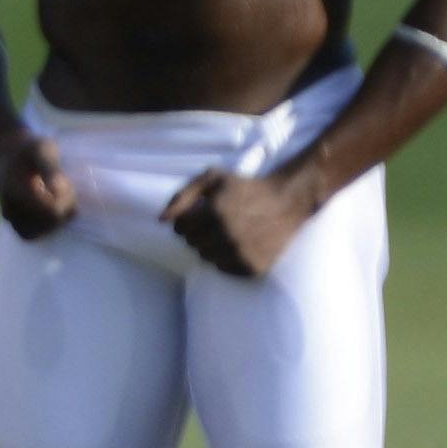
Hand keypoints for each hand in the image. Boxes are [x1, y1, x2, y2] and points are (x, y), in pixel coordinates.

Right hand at [0, 129, 82, 240]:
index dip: (67, 200)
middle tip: (62, 188)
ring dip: (55, 217)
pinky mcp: (13, 224)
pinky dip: (44, 225)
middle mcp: (10, 208)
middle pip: (50, 222)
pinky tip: (48, 208)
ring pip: (42, 230)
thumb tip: (59, 188)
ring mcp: (10, 218)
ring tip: (55, 198)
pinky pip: (32, 234)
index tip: (66, 183)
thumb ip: (50, 168)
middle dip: (63, 207)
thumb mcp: (41, 149)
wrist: (6, 154)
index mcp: (16, 190)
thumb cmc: (28, 150)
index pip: (53, 211)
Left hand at [164, 165, 310, 281]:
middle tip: (216, 222)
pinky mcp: (251, 267)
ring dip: (210, 246)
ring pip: (205, 258)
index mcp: (215, 212)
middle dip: (199, 232)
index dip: (187, 220)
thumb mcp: (213, 179)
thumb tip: (160, 220)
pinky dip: (226, 257)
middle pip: (191, 244)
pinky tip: (239, 242)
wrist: (286, 202)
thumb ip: (182, 196)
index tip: (200, 213)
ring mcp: (240, 253)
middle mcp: (227, 235)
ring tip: (227, 231)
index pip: (179, 228)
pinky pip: (222, 268)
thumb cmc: (245, 187)